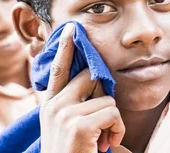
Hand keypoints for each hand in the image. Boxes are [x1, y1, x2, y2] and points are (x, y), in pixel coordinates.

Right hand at [40, 23, 124, 152]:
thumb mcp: (77, 126)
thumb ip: (84, 105)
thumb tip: (101, 85)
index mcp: (52, 105)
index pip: (60, 70)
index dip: (66, 48)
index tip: (72, 28)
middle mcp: (54, 106)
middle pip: (91, 79)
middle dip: (105, 98)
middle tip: (103, 125)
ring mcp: (63, 114)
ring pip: (107, 99)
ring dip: (114, 121)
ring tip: (104, 139)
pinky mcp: (78, 125)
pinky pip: (113, 113)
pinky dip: (118, 129)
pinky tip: (107, 143)